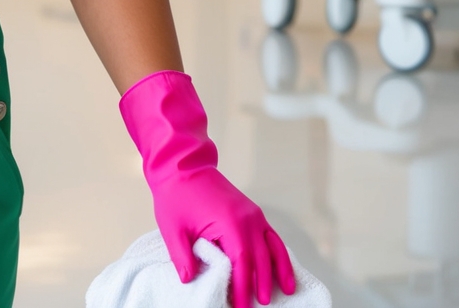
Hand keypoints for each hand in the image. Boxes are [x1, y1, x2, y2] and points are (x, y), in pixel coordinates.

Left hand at [122, 71, 295, 307]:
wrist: (181, 164)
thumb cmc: (176, 194)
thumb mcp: (172, 228)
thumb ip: (182, 256)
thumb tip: (190, 280)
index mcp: (230, 223)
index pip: (242, 263)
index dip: (242, 287)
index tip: (240, 306)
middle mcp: (249, 219)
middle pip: (261, 259)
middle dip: (261, 285)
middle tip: (260, 307)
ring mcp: (254, 214)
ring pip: (274, 248)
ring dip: (280, 271)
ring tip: (286, 293)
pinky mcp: (253, 212)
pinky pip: (272, 237)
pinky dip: (280, 254)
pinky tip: (282, 269)